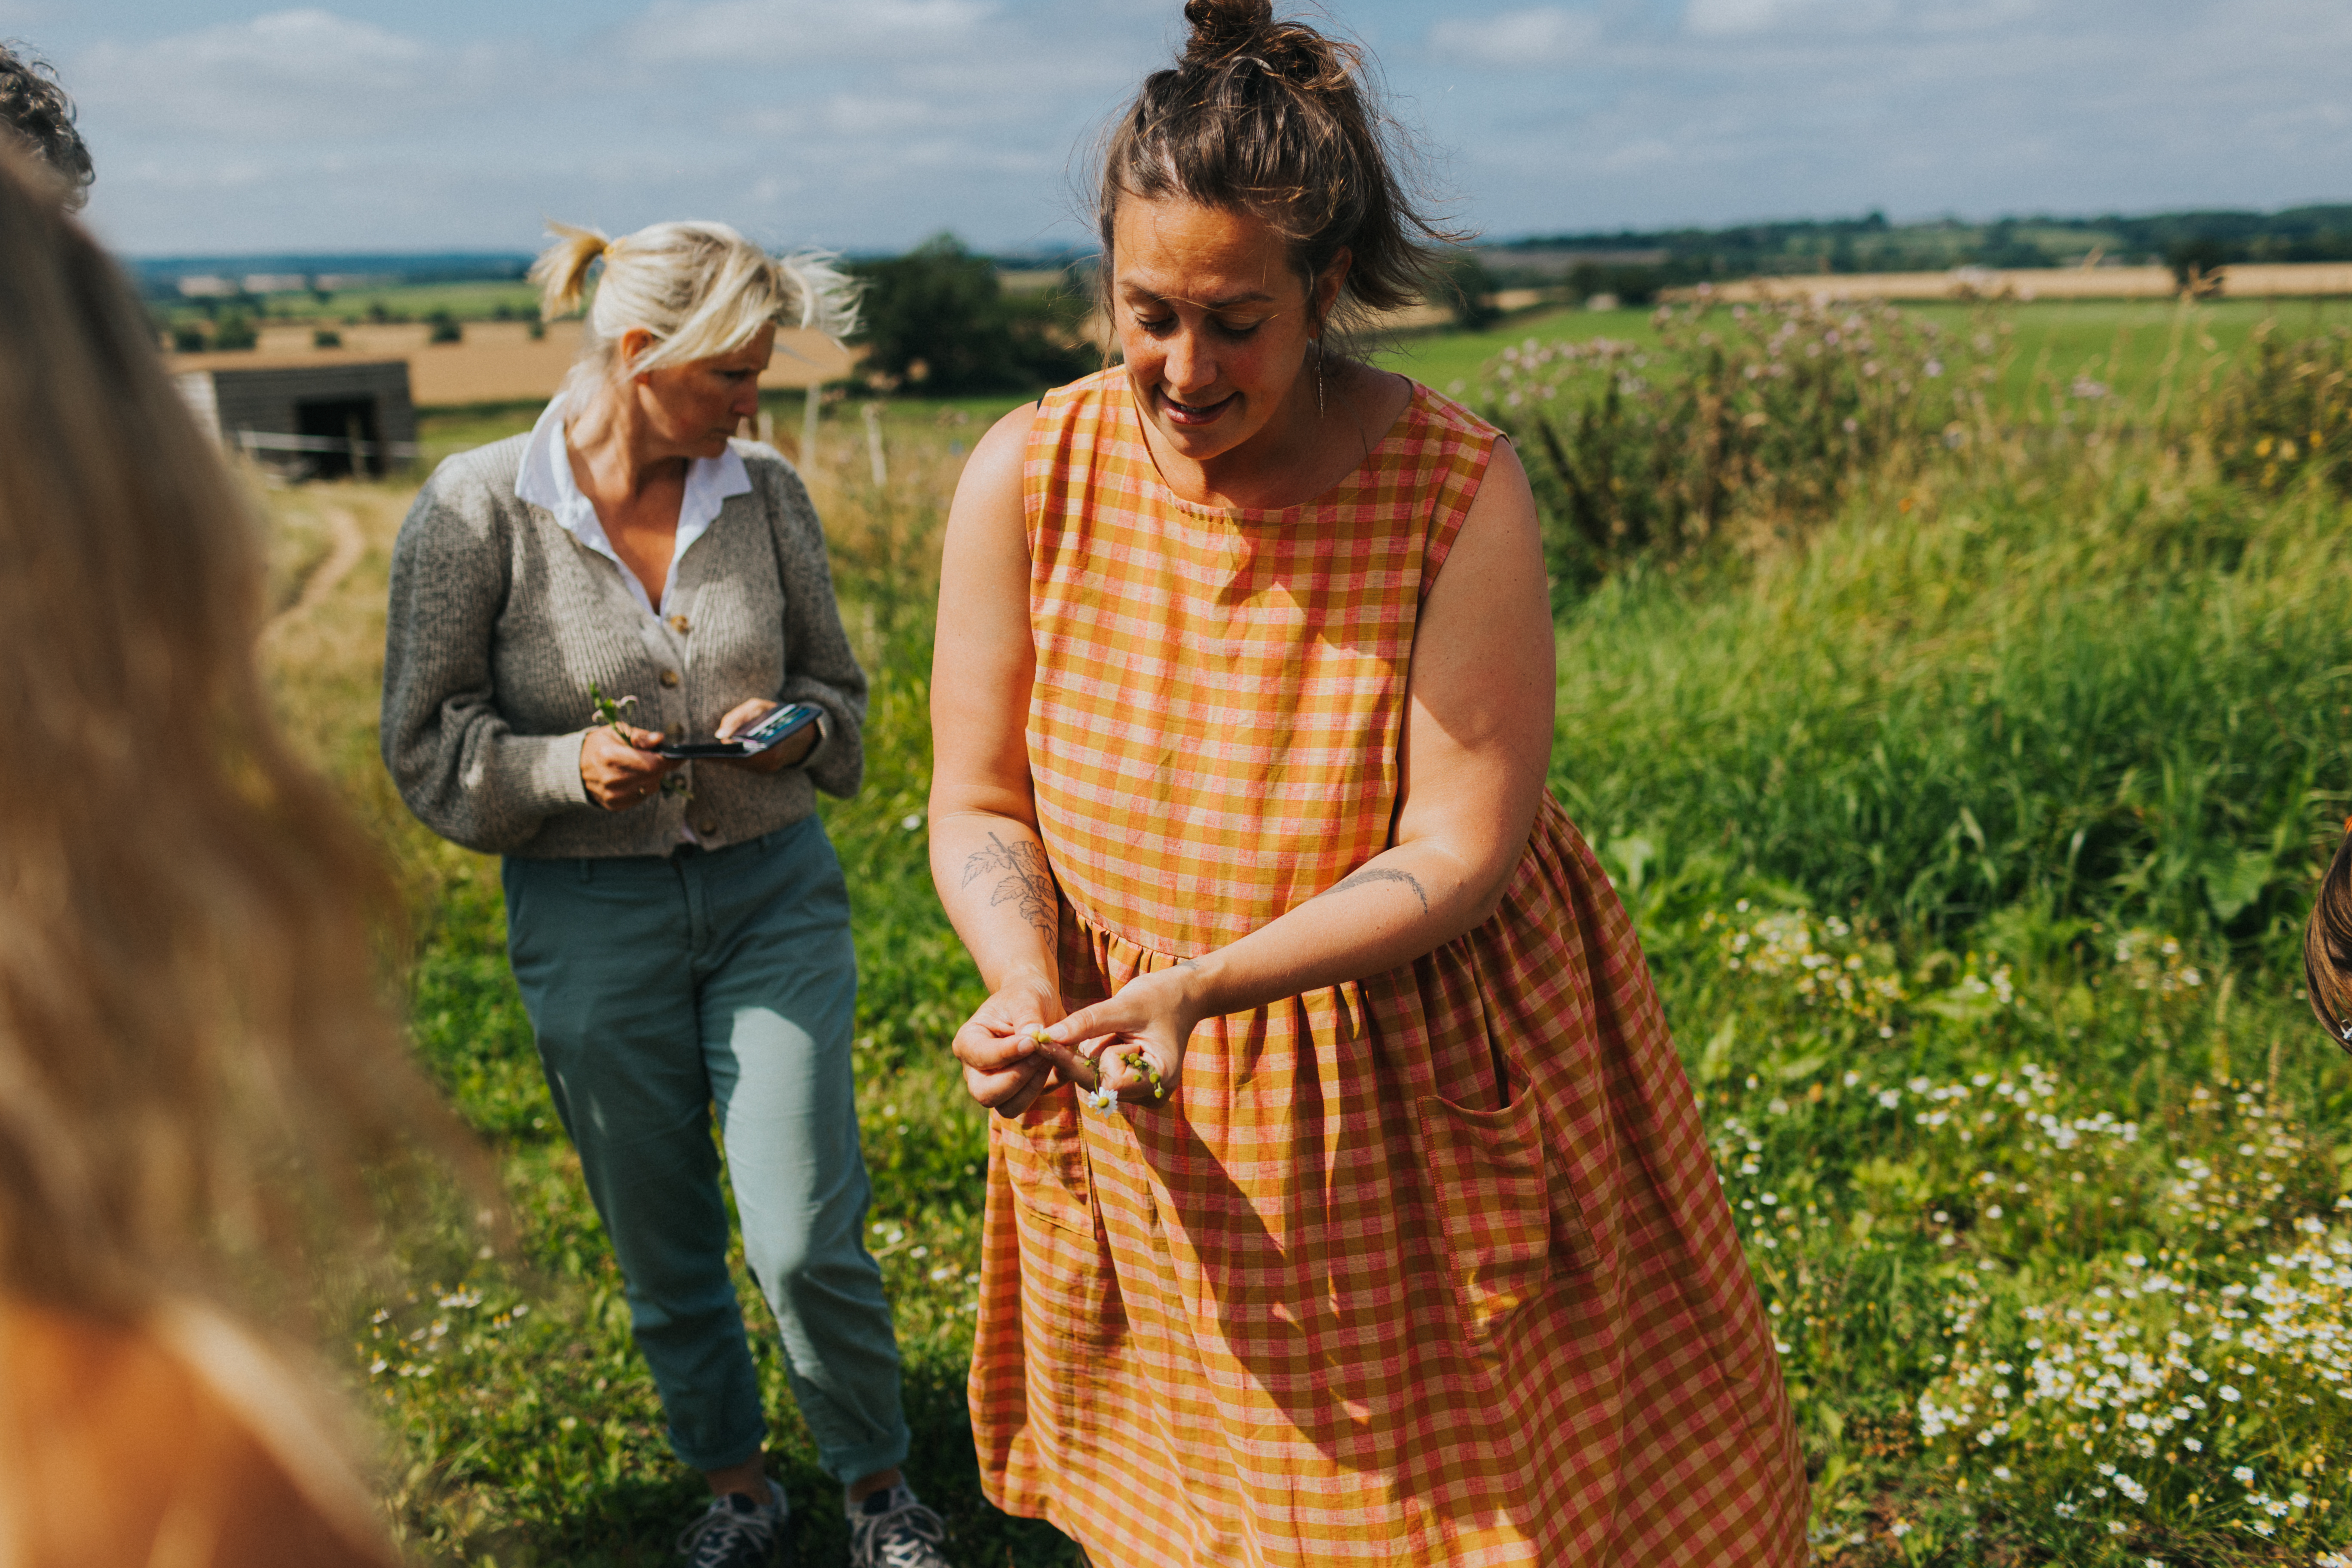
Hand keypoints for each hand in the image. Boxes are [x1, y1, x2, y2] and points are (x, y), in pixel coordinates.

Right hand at [581, 723, 677, 809]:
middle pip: (654, 776)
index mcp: (610, 756)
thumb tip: (660, 740)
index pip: (654, 763)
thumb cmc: (600, 745)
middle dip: (659, 766)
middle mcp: (611, 779)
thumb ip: (640, 736)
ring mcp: (612, 795)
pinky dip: (643, 787)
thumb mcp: (616, 732)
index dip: (669, 759)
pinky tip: (632, 778)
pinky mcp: (615, 805)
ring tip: (639, 767)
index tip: (678, 755)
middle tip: (653, 758)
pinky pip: (642, 797)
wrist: (576, 768)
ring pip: (651, 788)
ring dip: (652, 777)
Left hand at [709, 698, 818, 773]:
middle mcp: (769, 763)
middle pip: (736, 762)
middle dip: (719, 757)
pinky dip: (734, 758)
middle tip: (699, 754)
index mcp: (770, 748)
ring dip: (725, 758)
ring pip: (740, 765)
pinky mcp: (766, 770)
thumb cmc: (779, 714)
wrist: (804, 731)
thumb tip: (720, 735)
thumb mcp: (759, 706)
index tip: (703, 754)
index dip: (720, 755)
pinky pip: (745, 765)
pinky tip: (721, 754)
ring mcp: (768, 769)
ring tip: (706, 754)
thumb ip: (738, 717)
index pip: (739, 755)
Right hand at [952, 973, 1085, 1118]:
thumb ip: (1028, 1018)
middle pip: (986, 1094)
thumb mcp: (1026, 998)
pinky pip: (1031, 1103)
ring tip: (1049, 1057)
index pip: (981, 1057)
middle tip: (1042, 1054)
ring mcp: (994, 1086)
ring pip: (1008, 1107)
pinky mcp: (1016, 1094)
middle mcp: (975, 1070)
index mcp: (968, 1042)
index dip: (1008, 1053)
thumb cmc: (1025, 996)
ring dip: (1033, 1087)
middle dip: (1018, 1078)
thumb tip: (1034, 1037)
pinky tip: (1056, 1062)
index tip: (1033, 1041)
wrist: (1037, 1004)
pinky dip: (1047, 1087)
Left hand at [1047, 962, 1207, 1108]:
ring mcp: (1141, 1094)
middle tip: (1108, 1025)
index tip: (1041, 1043)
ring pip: (1095, 1076)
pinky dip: (1099, 1052)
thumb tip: (1048, 1036)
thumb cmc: (1159, 997)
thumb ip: (1087, 1022)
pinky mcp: (1131, 1087)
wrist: (1181, 997)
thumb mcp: (1125, 1005)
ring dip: (1096, 1050)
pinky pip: (1100, 1072)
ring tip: (1123, 1029)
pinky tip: (1117, 1036)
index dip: (1072, 1063)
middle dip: (1091, 1051)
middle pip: (1096, 1081)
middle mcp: (1151, 1095)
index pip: (1104, 1081)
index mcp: (1159, 1079)